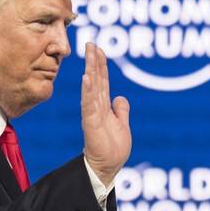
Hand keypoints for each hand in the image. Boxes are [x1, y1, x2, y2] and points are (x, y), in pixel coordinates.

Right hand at [81, 42, 130, 185]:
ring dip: (90, 69)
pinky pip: (89, 103)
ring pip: (92, 87)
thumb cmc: (113, 149)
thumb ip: (121, 110)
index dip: (101, 65)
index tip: (99, 49)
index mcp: (104, 106)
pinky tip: (87, 78)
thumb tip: (121, 97)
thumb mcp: (122, 125)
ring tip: (89, 54)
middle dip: (93, 61)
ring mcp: (93, 113)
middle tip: (90, 43)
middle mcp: (97, 106)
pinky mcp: (91, 122)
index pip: (102, 81)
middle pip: (95, 79)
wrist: (107, 167)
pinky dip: (87, 90)